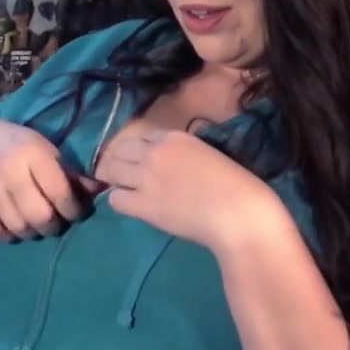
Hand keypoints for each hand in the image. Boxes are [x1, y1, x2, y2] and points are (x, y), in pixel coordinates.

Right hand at [0, 114, 94, 240]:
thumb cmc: (12, 143)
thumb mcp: (42, 146)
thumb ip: (68, 169)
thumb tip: (99, 189)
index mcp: (33, 152)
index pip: (61, 193)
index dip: (74, 210)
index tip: (75, 212)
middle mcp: (11, 171)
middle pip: (42, 217)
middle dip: (54, 226)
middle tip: (55, 223)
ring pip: (20, 228)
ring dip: (32, 232)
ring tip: (35, 225)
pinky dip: (8, 236)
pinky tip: (13, 227)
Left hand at [93, 128, 278, 252]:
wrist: (238, 213)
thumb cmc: (237, 185)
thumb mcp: (209, 154)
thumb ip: (187, 154)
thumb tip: (176, 164)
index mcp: (175, 137)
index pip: (142, 136)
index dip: (138, 150)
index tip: (139, 160)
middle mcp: (155, 153)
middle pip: (120, 150)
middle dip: (119, 161)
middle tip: (123, 176)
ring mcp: (146, 178)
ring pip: (111, 171)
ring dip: (115, 179)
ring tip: (125, 190)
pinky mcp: (143, 205)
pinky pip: (115, 199)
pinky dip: (120, 201)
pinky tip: (132, 206)